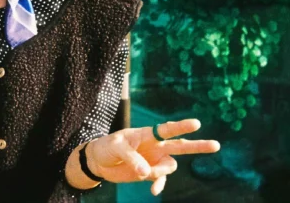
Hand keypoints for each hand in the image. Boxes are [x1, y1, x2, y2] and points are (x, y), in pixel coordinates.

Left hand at [69, 119, 219, 195]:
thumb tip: (148, 173)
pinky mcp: (150, 173)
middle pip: (180, 145)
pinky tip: (153, 191)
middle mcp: (154, 146)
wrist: (99, 162)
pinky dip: (159, 185)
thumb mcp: (116, 148)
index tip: (196, 123)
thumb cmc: (107, 147)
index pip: (166, 129)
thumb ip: (133, 158)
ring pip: (170, 166)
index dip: (180, 127)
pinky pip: (161, 180)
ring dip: (161, 172)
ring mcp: (154, 160)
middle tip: (216, 145)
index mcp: (146, 134)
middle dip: (198, 146)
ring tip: (143, 173)